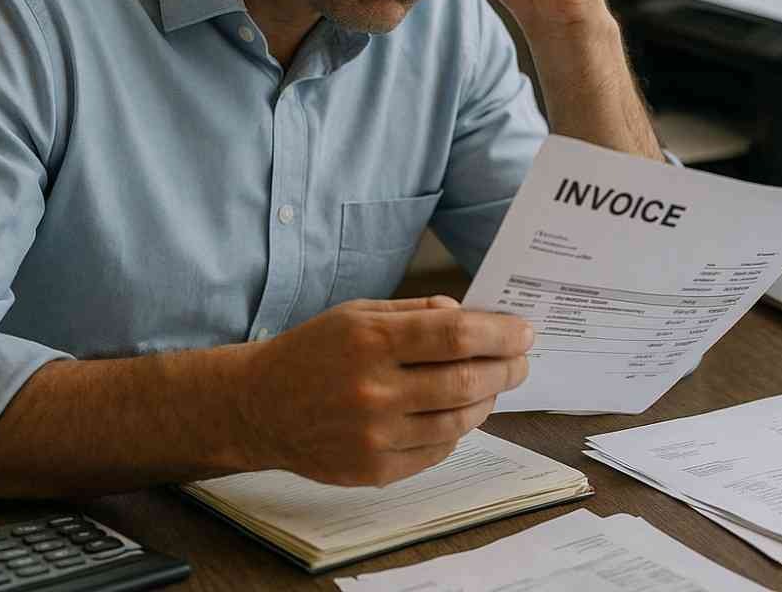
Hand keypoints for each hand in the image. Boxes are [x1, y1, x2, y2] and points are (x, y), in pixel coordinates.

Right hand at [235, 296, 532, 486]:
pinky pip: (436, 451)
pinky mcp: (372, 470)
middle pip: (466, 380)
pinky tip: (457, 413)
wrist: (258, 406)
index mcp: (371, 340)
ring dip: (487, 401)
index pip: (457, 336)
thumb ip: (417, 311)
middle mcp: (373, 390)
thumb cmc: (315, 351)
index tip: (523, 332)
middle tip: (521, 361)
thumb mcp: (359, 313)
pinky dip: (457, 430)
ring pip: (459, 421)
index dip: (500, 334)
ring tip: (493, 385)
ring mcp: (373, 435)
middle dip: (507, 368)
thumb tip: (472, 316)